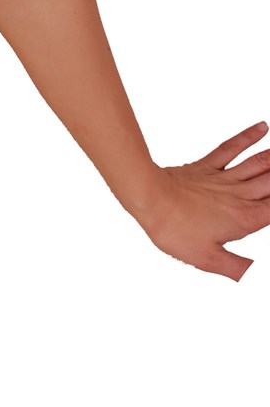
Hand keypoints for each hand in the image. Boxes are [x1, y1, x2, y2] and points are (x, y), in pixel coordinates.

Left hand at [139, 121, 269, 280]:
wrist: (148, 199)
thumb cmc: (175, 229)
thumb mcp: (209, 259)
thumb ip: (240, 269)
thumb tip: (258, 279)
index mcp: (247, 218)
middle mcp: (241, 195)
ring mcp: (224, 178)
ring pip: (261, 163)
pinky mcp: (206, 167)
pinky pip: (230, 148)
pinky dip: (247, 137)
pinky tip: (262, 127)